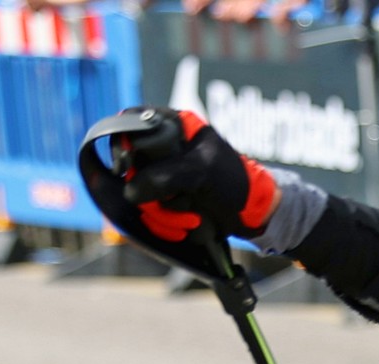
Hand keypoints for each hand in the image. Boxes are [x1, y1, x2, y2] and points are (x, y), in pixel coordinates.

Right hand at [118, 109, 278, 244]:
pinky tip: (188, 225)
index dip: (122, 145)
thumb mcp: (202, 172)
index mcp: (172, 127)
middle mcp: (164, 150)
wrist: (256, 215)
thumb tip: (132, 191)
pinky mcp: (166, 200)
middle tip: (178, 200)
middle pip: (130, 168)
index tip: (126, 167)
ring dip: (163, 214)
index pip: (129, 124)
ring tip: (191, 217)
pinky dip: (166, 224)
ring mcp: (164, 176)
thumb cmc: (237, 183)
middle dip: (150, 192)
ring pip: (138, 195)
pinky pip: (150, 213)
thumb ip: (166, 176)